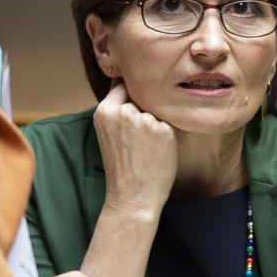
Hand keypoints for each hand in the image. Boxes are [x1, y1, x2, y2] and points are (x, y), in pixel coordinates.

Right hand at [93, 82, 177, 216]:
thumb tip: (131, 79)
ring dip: (158, 122)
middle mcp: (124, 111)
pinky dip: (168, 135)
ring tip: (148, 147)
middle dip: (146, 111)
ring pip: (158, 110)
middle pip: (144, 97)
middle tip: (140, 139)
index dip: (133, 97)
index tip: (134, 116)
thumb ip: (118, 107)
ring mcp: (145, 120)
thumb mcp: (110, 131)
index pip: (124, 85)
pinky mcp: (165, 130)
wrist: (133, 197)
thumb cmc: (122, 165)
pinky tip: (158, 152)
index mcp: (105, 110)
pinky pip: (171, 122)